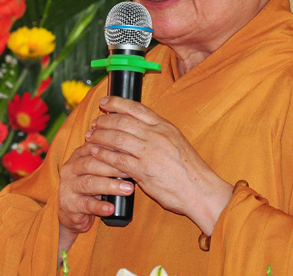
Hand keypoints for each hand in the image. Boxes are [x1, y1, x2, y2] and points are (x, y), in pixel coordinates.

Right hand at [57, 142, 134, 251]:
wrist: (71, 210)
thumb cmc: (89, 185)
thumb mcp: (96, 169)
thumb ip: (107, 158)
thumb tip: (131, 152)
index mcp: (77, 155)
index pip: (93, 147)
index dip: (111, 149)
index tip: (129, 152)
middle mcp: (70, 169)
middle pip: (90, 164)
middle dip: (113, 167)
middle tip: (132, 172)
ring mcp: (68, 187)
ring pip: (89, 184)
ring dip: (111, 186)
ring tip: (128, 189)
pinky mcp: (70, 205)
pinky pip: (86, 205)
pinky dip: (100, 207)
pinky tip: (111, 208)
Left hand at [85, 96, 233, 235]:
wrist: (200, 190)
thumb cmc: (189, 169)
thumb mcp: (176, 141)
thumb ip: (158, 133)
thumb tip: (139, 128)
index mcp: (165, 126)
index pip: (136, 108)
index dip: (116, 103)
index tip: (104, 102)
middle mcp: (157, 136)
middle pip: (123, 121)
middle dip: (104, 120)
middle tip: (95, 122)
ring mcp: (149, 153)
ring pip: (117, 138)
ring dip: (100, 136)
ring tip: (91, 136)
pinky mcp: (143, 171)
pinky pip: (117, 160)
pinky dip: (103, 154)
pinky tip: (95, 152)